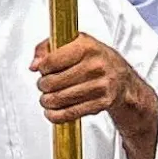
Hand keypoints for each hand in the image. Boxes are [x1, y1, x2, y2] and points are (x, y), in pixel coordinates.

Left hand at [31, 33, 157, 131]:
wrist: (123, 79)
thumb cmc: (96, 59)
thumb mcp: (75, 43)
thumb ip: (48, 47)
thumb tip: (34, 64)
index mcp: (87, 47)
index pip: (51, 60)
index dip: (42, 67)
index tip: (42, 69)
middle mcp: (95, 66)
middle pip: (53, 82)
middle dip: (43, 85)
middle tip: (44, 85)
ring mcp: (100, 86)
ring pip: (59, 99)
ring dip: (47, 101)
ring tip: (47, 98)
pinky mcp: (101, 103)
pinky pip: (70, 113)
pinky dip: (55, 115)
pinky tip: (51, 111)